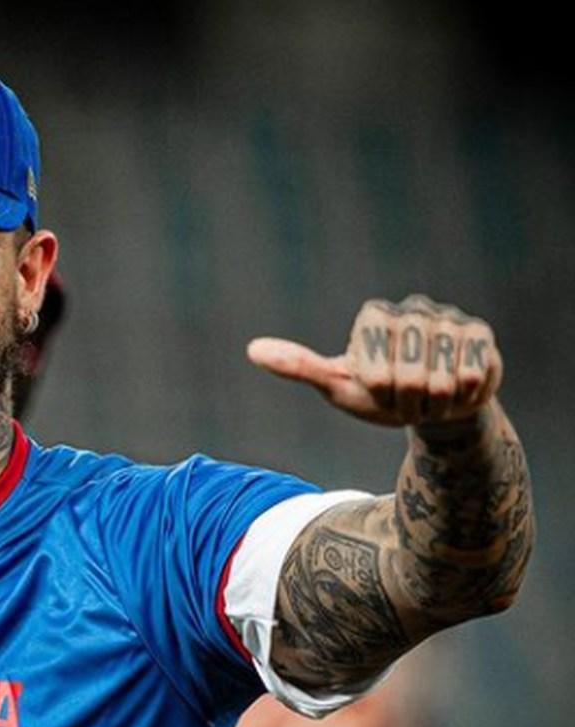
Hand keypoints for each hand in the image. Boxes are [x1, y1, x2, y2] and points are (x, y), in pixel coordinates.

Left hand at [247, 294, 501, 425]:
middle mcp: (413, 308)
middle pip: (409, 373)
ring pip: (441, 377)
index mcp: (374, 316)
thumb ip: (299, 366)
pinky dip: (460, 395)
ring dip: (434, 401)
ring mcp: (450, 319)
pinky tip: (455, 388)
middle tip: (406, 396)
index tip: (377, 387)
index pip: (372, 364)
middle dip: (406, 399)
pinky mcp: (480, 335)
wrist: (432, 410)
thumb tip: (252, 349)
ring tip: (429, 394)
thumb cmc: (379, 396)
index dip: (377, 387)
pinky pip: (470, 374)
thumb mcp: (336, 385)